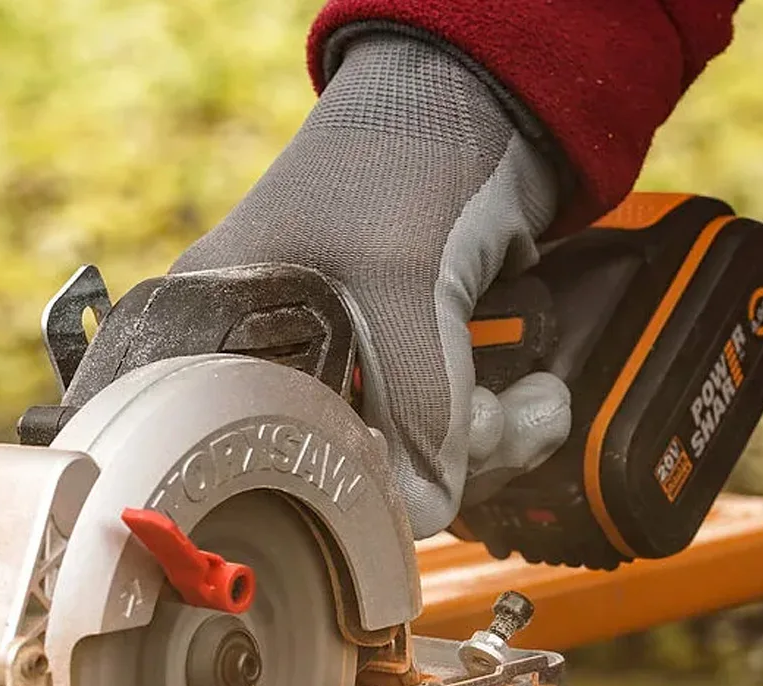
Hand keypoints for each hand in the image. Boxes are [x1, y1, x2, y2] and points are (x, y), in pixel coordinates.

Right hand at [170, 32, 570, 538]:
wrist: (487, 98)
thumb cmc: (405, 151)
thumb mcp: (403, 281)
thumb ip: (417, 404)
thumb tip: (425, 510)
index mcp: (226, 333)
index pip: (260, 456)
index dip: (339, 479)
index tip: (404, 477)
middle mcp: (279, 357)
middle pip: (348, 470)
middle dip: (442, 460)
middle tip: (492, 421)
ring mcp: (351, 364)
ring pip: (410, 461)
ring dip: (489, 446)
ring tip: (531, 402)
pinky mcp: (412, 365)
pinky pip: (448, 435)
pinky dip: (504, 429)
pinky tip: (537, 395)